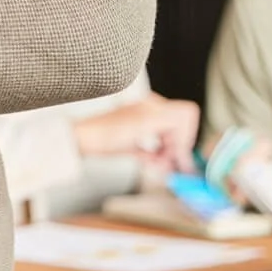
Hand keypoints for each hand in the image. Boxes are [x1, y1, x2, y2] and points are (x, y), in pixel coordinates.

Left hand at [75, 95, 199, 170]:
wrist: (82, 140)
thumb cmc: (107, 131)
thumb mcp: (143, 125)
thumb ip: (170, 124)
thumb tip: (190, 140)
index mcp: (154, 105)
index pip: (186, 114)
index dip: (187, 134)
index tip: (179, 151)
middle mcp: (151, 112)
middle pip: (179, 131)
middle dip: (176, 149)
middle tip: (169, 164)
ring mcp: (143, 125)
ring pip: (168, 142)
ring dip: (166, 156)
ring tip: (156, 165)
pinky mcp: (136, 137)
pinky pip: (156, 148)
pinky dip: (156, 157)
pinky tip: (149, 162)